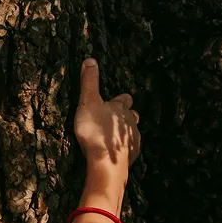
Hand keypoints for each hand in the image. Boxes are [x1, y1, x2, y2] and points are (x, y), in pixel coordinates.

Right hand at [73, 58, 140, 176]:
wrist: (107, 162)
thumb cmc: (95, 131)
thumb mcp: (88, 102)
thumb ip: (89, 82)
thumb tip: (90, 59)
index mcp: (120, 108)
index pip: (124, 98)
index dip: (119, 99)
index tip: (113, 100)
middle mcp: (131, 121)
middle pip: (132, 115)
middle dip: (125, 115)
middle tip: (114, 118)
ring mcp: (133, 138)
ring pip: (133, 131)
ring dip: (125, 132)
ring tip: (115, 135)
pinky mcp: (133, 154)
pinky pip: (131, 148)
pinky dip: (124, 148)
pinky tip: (117, 152)